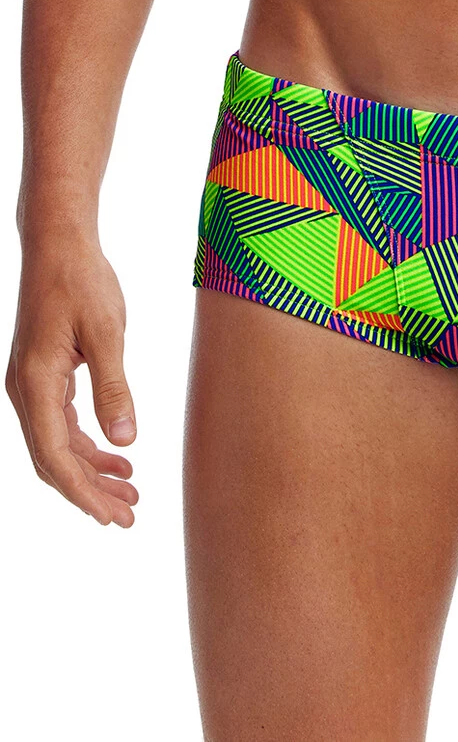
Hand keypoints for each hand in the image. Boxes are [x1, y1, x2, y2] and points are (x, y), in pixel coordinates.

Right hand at [6, 239, 139, 525]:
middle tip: (129, 516)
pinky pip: (59, 424)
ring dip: (90, 471)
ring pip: (56, 445)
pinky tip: (116, 455)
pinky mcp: (41, 375)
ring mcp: (30, 384)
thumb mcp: (107, 332)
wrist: (58, 243)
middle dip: (89, 492)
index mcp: (36, 384)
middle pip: (53, 460)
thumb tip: (125, 441)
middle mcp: (24, 391)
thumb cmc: (82, 280)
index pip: (56, 457)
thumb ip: (114, 388)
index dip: (84, 493)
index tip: (113, 517)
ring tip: (130, 491)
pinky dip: (86, 444)